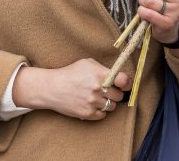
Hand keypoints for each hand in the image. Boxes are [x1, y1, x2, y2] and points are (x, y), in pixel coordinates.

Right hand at [12, 59, 131, 120]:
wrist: (52, 88)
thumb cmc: (70, 73)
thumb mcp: (87, 63)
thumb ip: (103, 69)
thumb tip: (118, 75)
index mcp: (99, 74)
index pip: (123, 81)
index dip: (126, 83)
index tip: (124, 85)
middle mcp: (97, 89)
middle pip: (118, 96)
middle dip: (114, 93)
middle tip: (106, 91)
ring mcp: (93, 102)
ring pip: (111, 106)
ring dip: (107, 102)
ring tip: (97, 97)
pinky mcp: (87, 113)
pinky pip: (103, 115)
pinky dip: (100, 111)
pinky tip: (92, 104)